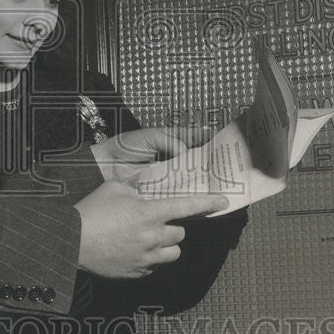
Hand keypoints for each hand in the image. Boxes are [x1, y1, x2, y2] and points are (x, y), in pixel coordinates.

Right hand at [74, 181, 228, 277]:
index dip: (208, 204)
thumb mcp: (113, 187)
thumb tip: (144, 187)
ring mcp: (146, 258)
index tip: (223, 202)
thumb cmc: (91, 211)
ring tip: (146, 238)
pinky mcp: (137, 273)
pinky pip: (154, 266)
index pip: (187, 207)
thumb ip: (135, 186)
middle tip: (154, 221)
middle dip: (172, 227)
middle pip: (180, 233)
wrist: (71, 242)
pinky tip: (132, 250)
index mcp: (149, 212)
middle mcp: (152, 236)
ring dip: (166, 245)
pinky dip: (150, 259)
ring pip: (172, 252)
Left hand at [90, 125, 214, 184]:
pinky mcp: (162, 188)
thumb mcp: (150, 137)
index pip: (192, 137)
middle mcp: (172, 158)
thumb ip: (170, 141)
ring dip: (201, 179)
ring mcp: (168, 173)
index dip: (206, 137)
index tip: (223, 137)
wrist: (107, 165)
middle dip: (209, 161)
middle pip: (195, 159)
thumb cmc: (126, 146)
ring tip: (218, 181)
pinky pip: (177, 190)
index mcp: (169, 141)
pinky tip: (199, 196)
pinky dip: (187, 193)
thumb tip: (185, 150)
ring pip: (189, 176)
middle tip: (226, 163)